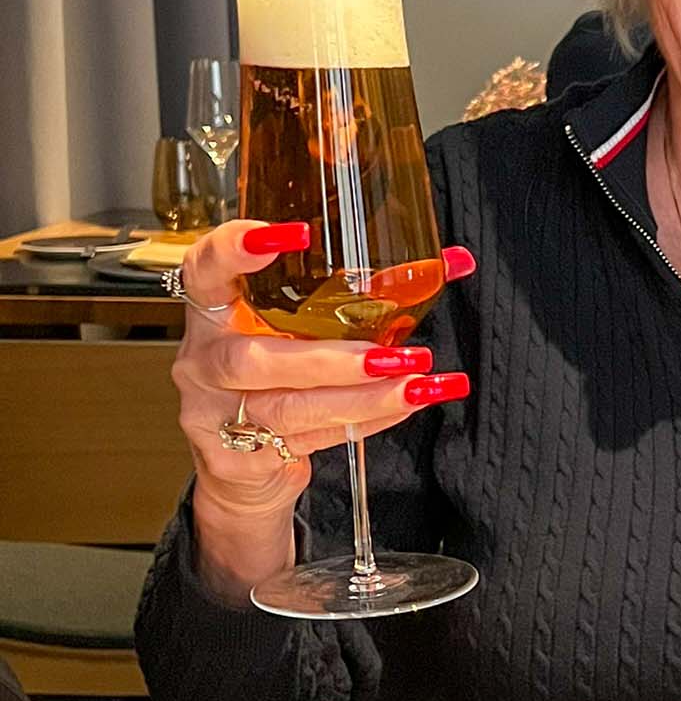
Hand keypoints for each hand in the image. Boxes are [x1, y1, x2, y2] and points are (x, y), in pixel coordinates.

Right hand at [171, 222, 473, 592]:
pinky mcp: (239, 458)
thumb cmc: (278, 375)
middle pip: (253, 358)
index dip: (239, 249)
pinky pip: (310, 439)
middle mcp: (206, 359)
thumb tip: (454, 260)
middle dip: (329, 358)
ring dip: (360, 397)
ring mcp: (215, 413)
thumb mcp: (301, 327)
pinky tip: (403, 405)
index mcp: (213, 309)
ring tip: (415, 383)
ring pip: (288, 407)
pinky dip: (364, 421)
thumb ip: (366, 291)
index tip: (295, 235)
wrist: (239, 466)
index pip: (207, 267)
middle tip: (391, 354)